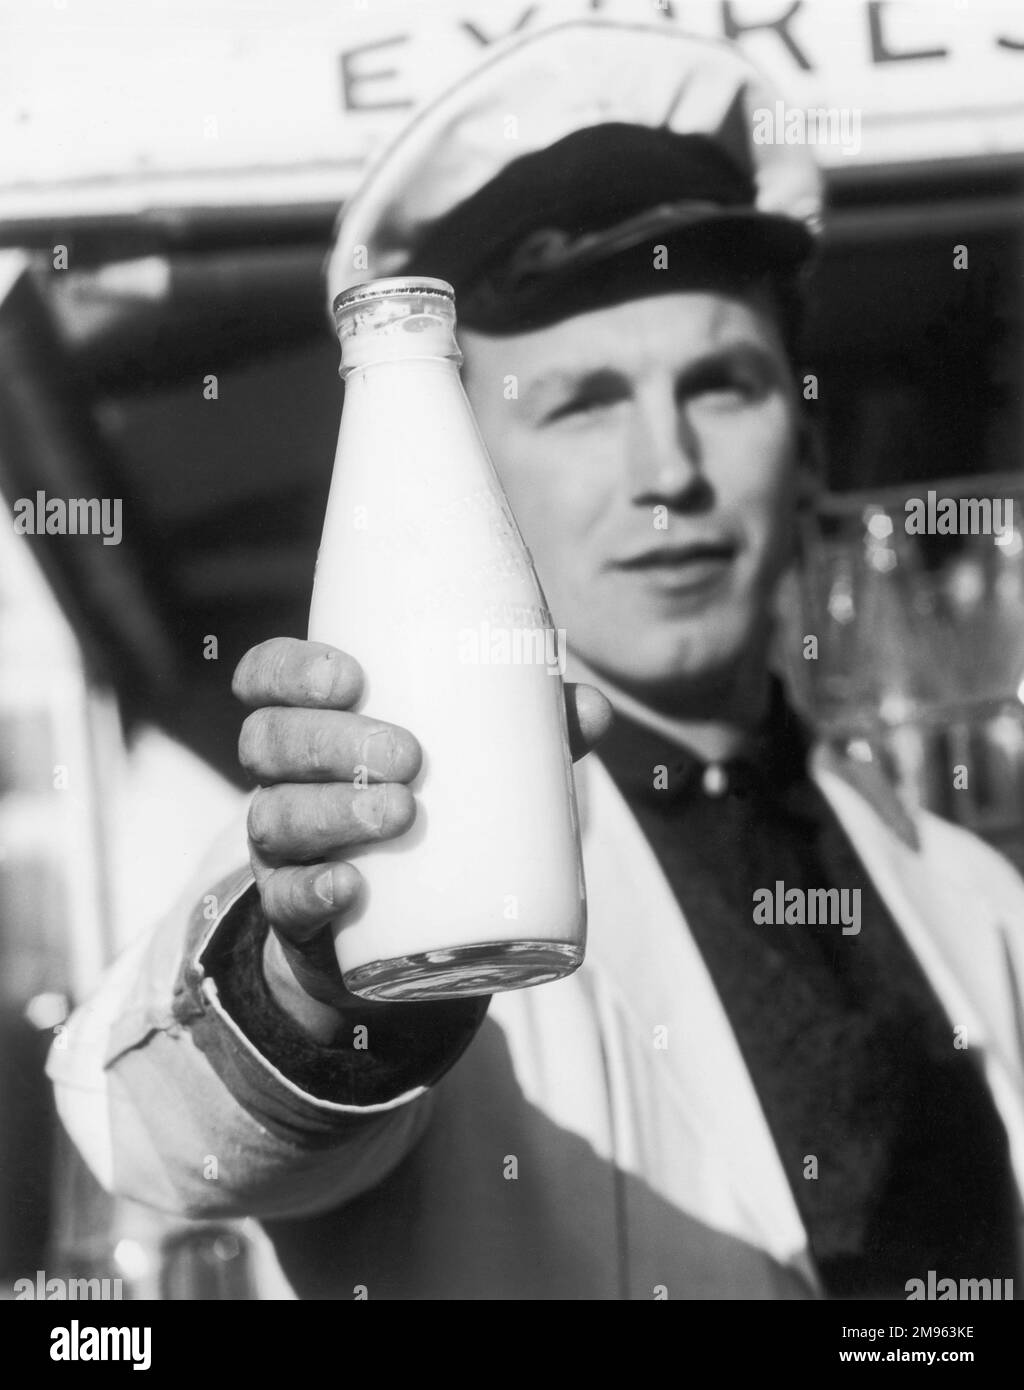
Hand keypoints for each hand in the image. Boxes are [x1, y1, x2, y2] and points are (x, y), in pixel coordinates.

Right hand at [233, 637, 611, 1039]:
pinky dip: (313, 890)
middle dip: (332, 741)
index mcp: (316, 724)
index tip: (352, 677)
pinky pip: (284, 901)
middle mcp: (283, 779)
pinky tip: (350, 887)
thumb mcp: (474, 768)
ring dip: (331, 810)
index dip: (292, 669)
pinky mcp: (293, 915)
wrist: (402, 932)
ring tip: (401, 814)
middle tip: (409, 756)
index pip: (267, 678)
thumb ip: (529, 734)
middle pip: (269, 740)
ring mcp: (281, 849)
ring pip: (273, 816)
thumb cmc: (434, 813)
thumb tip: (595, 709)